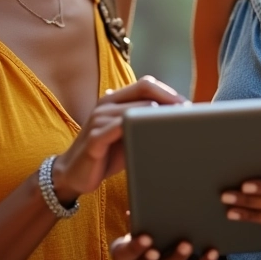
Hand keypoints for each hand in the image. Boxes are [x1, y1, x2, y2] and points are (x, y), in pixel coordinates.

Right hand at [52, 76, 185, 202]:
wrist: (74, 175)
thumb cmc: (106, 154)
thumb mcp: (128, 135)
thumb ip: (143, 123)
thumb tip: (176, 118)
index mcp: (114, 99)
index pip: (145, 84)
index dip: (167, 91)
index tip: (185, 105)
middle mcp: (106, 104)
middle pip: (143, 91)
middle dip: (168, 100)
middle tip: (186, 114)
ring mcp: (98, 120)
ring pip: (133, 109)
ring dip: (155, 116)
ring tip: (173, 125)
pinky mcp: (94, 139)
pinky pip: (116, 128)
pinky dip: (134, 128)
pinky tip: (148, 134)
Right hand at [110, 233, 218, 259]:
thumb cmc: (150, 241)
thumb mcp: (140, 232)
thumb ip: (138, 223)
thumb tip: (132, 211)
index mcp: (129, 258)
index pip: (124, 255)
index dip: (135, 248)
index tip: (147, 238)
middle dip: (171, 257)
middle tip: (183, 243)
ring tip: (194, 245)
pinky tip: (212, 253)